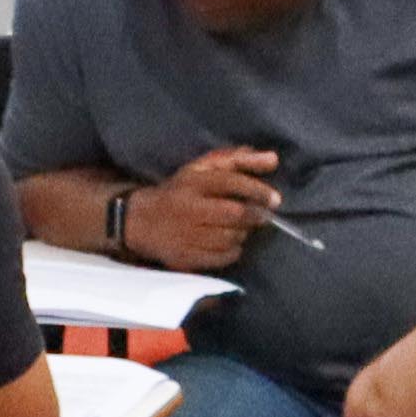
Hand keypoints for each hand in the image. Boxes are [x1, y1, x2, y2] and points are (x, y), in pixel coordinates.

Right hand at [118, 144, 285, 270]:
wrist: (140, 221)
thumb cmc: (181, 191)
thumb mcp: (202, 169)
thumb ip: (237, 160)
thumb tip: (273, 158)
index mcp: (192, 181)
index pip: (230, 182)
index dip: (256, 190)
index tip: (274, 199)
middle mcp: (187, 208)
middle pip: (234, 214)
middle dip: (255, 215)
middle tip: (262, 215)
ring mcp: (185, 235)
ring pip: (231, 237)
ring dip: (243, 233)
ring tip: (239, 227)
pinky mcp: (185, 258)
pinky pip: (223, 257)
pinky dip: (233, 251)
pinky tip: (228, 243)